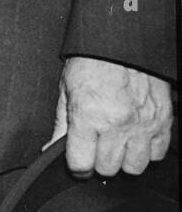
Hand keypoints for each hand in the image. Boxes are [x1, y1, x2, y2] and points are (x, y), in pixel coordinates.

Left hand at [46, 56, 172, 176]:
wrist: (122, 42)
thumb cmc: (91, 62)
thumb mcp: (66, 89)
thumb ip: (60, 124)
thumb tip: (50, 149)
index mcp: (88, 116)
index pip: (81, 164)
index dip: (76, 167)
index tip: (77, 164)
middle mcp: (116, 125)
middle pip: (108, 169)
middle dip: (98, 163)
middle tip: (95, 148)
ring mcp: (142, 125)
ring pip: (134, 167)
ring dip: (123, 160)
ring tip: (116, 144)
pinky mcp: (162, 122)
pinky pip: (157, 154)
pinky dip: (146, 151)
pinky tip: (135, 138)